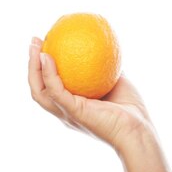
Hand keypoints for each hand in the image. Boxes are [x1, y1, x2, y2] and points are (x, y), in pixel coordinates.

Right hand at [28, 37, 171, 171]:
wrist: (138, 130)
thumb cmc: (130, 108)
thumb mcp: (117, 80)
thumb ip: (106, 68)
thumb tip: (103, 46)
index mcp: (73, 105)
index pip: (50, 86)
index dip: (44, 67)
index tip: (46, 44)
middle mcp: (65, 110)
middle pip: (39, 87)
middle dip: (33, 64)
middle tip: (35, 42)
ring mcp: (67, 113)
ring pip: (40, 91)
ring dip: (34, 68)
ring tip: (36, 47)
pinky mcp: (74, 112)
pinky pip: (57, 91)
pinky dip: (49, 74)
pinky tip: (48, 57)